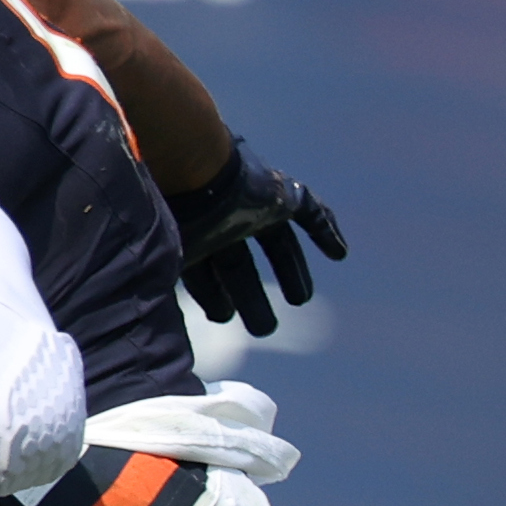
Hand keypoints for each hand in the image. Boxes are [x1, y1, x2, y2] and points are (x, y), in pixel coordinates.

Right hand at [168, 140, 347, 336]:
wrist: (192, 168)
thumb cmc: (173, 217)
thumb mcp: (169, 266)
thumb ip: (170, 296)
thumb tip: (164, 337)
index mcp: (197, 236)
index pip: (208, 273)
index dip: (215, 297)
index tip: (222, 318)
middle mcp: (225, 222)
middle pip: (244, 266)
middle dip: (253, 298)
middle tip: (265, 328)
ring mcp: (253, 207)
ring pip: (279, 246)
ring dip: (292, 272)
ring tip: (300, 300)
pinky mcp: (279, 193)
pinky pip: (309, 211)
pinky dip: (325, 230)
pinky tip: (340, 254)